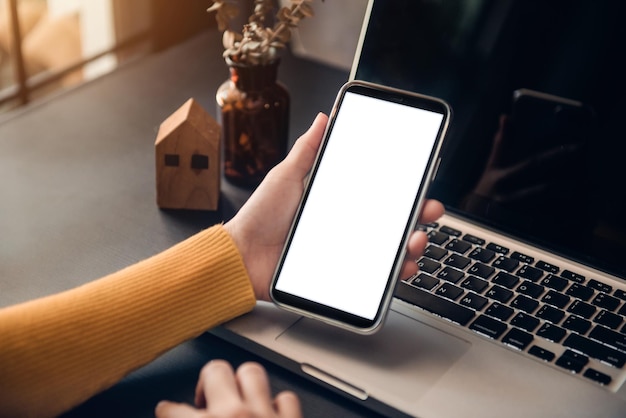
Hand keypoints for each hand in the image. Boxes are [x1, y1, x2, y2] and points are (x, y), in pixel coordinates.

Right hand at [155, 360, 300, 417]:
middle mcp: (234, 415)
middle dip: (208, 381)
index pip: (173, 409)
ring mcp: (265, 415)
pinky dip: (279, 403)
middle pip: (216, 371)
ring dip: (244, 383)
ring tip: (238, 394)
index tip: (166, 409)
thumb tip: (173, 415)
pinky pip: (286, 398)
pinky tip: (271, 409)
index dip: (167, 409)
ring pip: (252, 373)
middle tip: (205, 397)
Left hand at [225, 113, 444, 300]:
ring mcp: (347, 252)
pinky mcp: (342, 276)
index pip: (378, 194)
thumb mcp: (286, 176)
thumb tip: (324, 118)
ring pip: (390, 249)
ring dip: (412, 244)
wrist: (242, 257)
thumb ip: (308, 150)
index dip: (402, 188)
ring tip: (415, 240)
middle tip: (430, 209)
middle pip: (392, 221)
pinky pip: (375, 277)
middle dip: (420, 214)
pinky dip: (394, 274)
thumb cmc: (260, 216)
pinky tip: (402, 267)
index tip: (420, 179)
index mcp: (337, 201)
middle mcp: (347, 226)